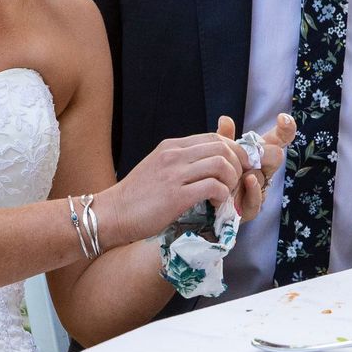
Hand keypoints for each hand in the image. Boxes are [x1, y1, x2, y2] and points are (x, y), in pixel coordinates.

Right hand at [98, 129, 253, 249]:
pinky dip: (221, 196)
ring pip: (221, 164)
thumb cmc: (135, 197)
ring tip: (225, 194)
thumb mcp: (158, 168)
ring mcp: (174, 174)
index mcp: (171, 146)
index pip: (214, 137)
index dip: (234, 150)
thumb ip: (180, 162)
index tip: (239, 166)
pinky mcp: (176, 196)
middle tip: (236, 183)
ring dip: (231, 180)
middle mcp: (174, 155)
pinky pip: (213, 187)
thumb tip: (207, 164)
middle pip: (222, 147)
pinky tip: (215, 204)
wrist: (112, 214)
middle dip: (238, 164)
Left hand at [220, 112, 294, 223]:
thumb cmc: (218, 176)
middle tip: (255, 154)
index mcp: (259, 154)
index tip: (282, 118)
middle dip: (265, 154)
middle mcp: (264, 171)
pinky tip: (248, 182)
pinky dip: (253, 189)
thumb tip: (225, 119)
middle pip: (276, 156)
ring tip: (232, 177)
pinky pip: (258, 198)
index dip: (286, 128)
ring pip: (261, 176)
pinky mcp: (252, 208)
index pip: (280, 139)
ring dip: (246, 175)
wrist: (206, 205)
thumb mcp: (220, 155)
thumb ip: (225, 139)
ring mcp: (260, 189)